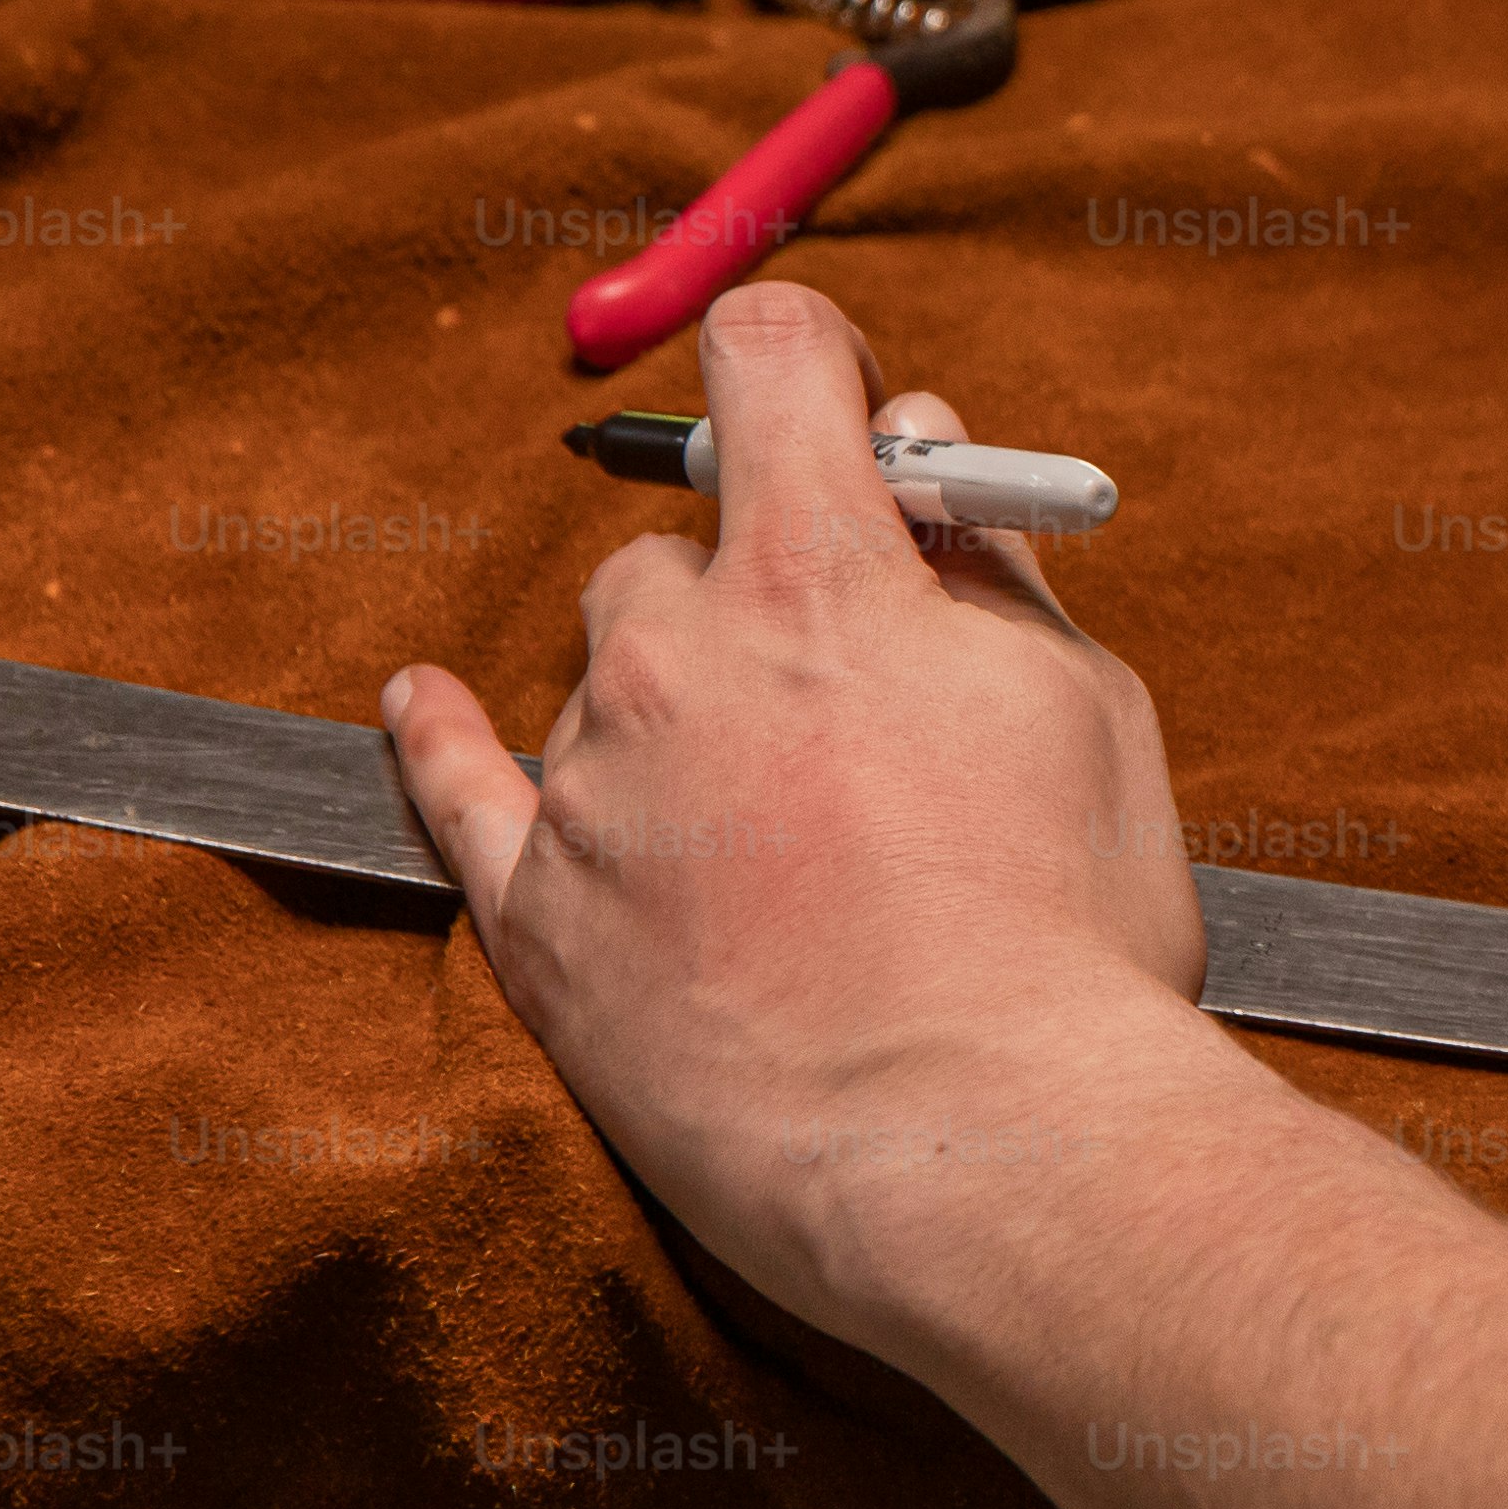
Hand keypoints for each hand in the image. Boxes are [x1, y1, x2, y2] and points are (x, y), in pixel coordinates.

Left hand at [381, 281, 1251, 1353]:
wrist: (982, 1146)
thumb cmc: (1067, 930)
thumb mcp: (1088, 708)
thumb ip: (989, 568)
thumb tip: (922, 462)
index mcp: (821, 573)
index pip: (769, 362)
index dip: (811, 363)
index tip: (844, 404)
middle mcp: (675, 653)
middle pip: (676, 551)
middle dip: (757, 589)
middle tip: (853, 686)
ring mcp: (591, 786)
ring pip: (608, 681)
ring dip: (678, 706)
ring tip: (786, 825)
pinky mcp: (536, 918)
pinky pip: (455, 793)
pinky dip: (439, 735)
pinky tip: (419, 700)